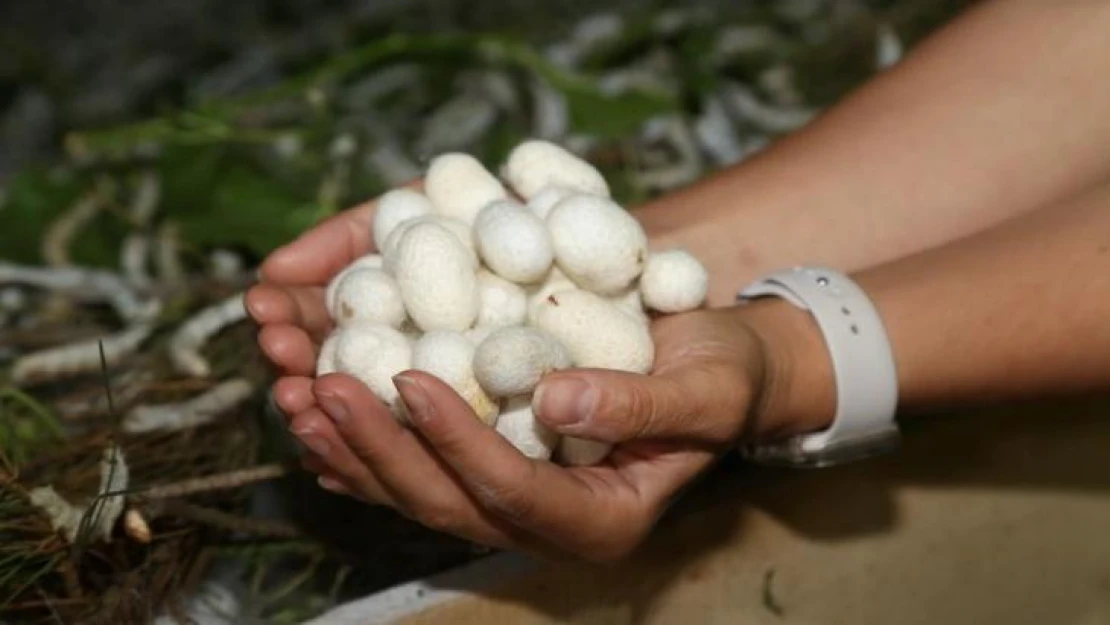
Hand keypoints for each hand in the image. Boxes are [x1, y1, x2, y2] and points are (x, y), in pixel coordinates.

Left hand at [284, 307, 823, 561]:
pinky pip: (416, 471)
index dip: (457, 442)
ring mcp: (513, 505)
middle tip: (325, 386)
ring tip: (299, 395)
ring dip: (355, 449)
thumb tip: (554, 403)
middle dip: (381, 448)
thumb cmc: (722, 377)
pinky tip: (316, 418)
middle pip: (447, 502)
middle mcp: (548, 526)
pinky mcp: (489, 472)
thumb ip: (638, 403)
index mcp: (603, 519)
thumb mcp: (703, 387)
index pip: (515, 492)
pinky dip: (364, 448)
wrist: (715, 373)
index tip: (408, 379)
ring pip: (418, 493)